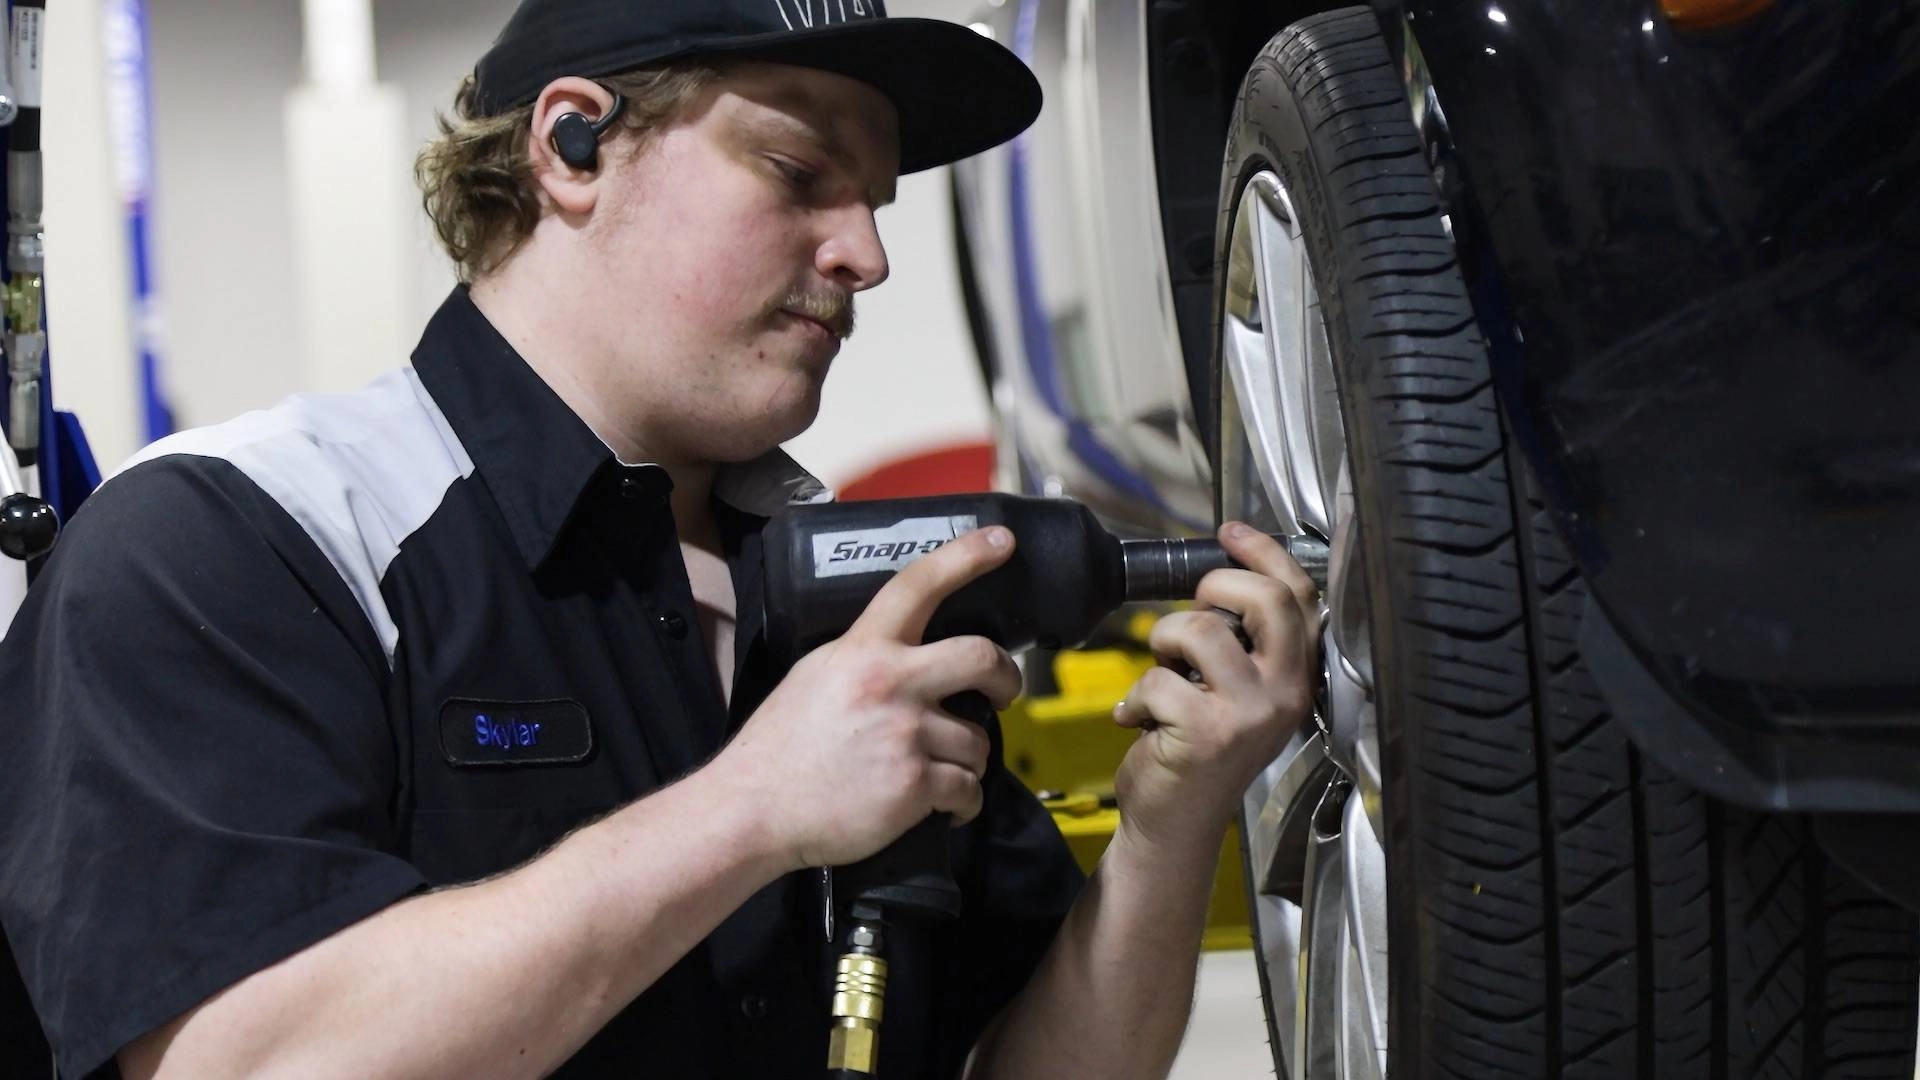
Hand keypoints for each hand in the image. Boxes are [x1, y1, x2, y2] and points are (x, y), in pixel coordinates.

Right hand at [715, 526, 1022, 870]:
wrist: (754, 809)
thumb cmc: (781, 748)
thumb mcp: (815, 676)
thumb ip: (864, 658)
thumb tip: (908, 655)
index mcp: (862, 649)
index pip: (918, 584)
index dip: (966, 556)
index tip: (1001, 540)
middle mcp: (890, 682)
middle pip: (981, 656)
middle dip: (1006, 676)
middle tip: (1003, 691)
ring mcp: (906, 732)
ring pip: (978, 740)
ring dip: (967, 760)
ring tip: (939, 771)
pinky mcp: (916, 783)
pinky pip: (968, 789)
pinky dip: (962, 802)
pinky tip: (944, 806)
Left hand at [1111, 523, 1321, 845]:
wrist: (1174, 825)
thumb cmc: (1198, 751)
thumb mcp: (1236, 693)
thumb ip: (1242, 644)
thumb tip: (1219, 578)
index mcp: (1296, 678)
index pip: (1301, 598)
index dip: (1266, 554)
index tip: (1231, 532)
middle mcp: (1285, 694)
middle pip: (1266, 600)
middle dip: (1216, 584)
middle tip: (1190, 606)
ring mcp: (1249, 715)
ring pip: (1201, 629)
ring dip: (1163, 641)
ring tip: (1159, 673)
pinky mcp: (1207, 732)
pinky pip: (1158, 678)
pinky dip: (1136, 695)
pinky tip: (1138, 719)